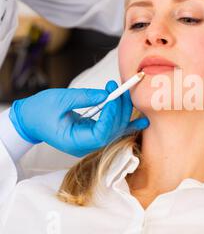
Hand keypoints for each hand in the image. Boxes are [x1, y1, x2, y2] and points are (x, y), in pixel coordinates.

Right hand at [9, 81, 148, 156]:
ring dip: (123, 111)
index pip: (101, 133)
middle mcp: (86, 146)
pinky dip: (127, 122)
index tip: (113, 96)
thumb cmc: (40, 111)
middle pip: (112, 131)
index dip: (111, 116)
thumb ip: (84, 97)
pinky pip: (112, 129)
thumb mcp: (59, 100)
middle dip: (119, 109)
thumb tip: (107, 93)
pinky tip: (143, 120)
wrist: (29, 121)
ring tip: (124, 92)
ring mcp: (91, 142)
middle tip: (118, 87)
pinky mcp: (94, 135)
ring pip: (115, 130)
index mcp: (74, 142)